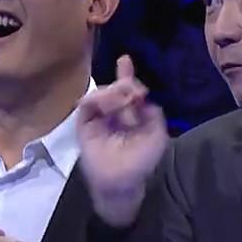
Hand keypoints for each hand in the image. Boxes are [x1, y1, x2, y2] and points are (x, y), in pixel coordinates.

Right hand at [77, 55, 167, 226]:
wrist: (120, 181)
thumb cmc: (141, 161)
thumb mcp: (157, 135)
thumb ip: (153, 113)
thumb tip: (143, 95)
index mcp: (132, 115)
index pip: (129, 91)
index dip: (127, 75)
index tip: (124, 61)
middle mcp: (114, 113)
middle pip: (115, 88)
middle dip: (122, 82)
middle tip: (128, 87)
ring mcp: (98, 118)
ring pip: (101, 93)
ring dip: (112, 92)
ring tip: (121, 99)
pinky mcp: (84, 125)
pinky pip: (86, 105)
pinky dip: (96, 99)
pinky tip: (106, 102)